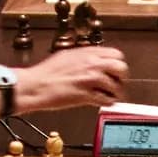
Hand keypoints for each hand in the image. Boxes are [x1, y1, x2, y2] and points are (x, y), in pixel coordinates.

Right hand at [10, 46, 126, 111]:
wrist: (35, 85)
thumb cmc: (47, 72)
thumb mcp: (68, 55)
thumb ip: (85, 56)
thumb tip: (95, 59)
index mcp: (88, 53)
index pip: (117, 54)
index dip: (117, 64)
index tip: (115, 71)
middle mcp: (92, 64)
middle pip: (122, 68)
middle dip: (121, 78)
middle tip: (116, 84)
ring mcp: (90, 80)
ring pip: (116, 86)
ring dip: (115, 93)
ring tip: (110, 96)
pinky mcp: (86, 95)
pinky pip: (107, 100)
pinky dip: (107, 103)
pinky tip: (102, 102)